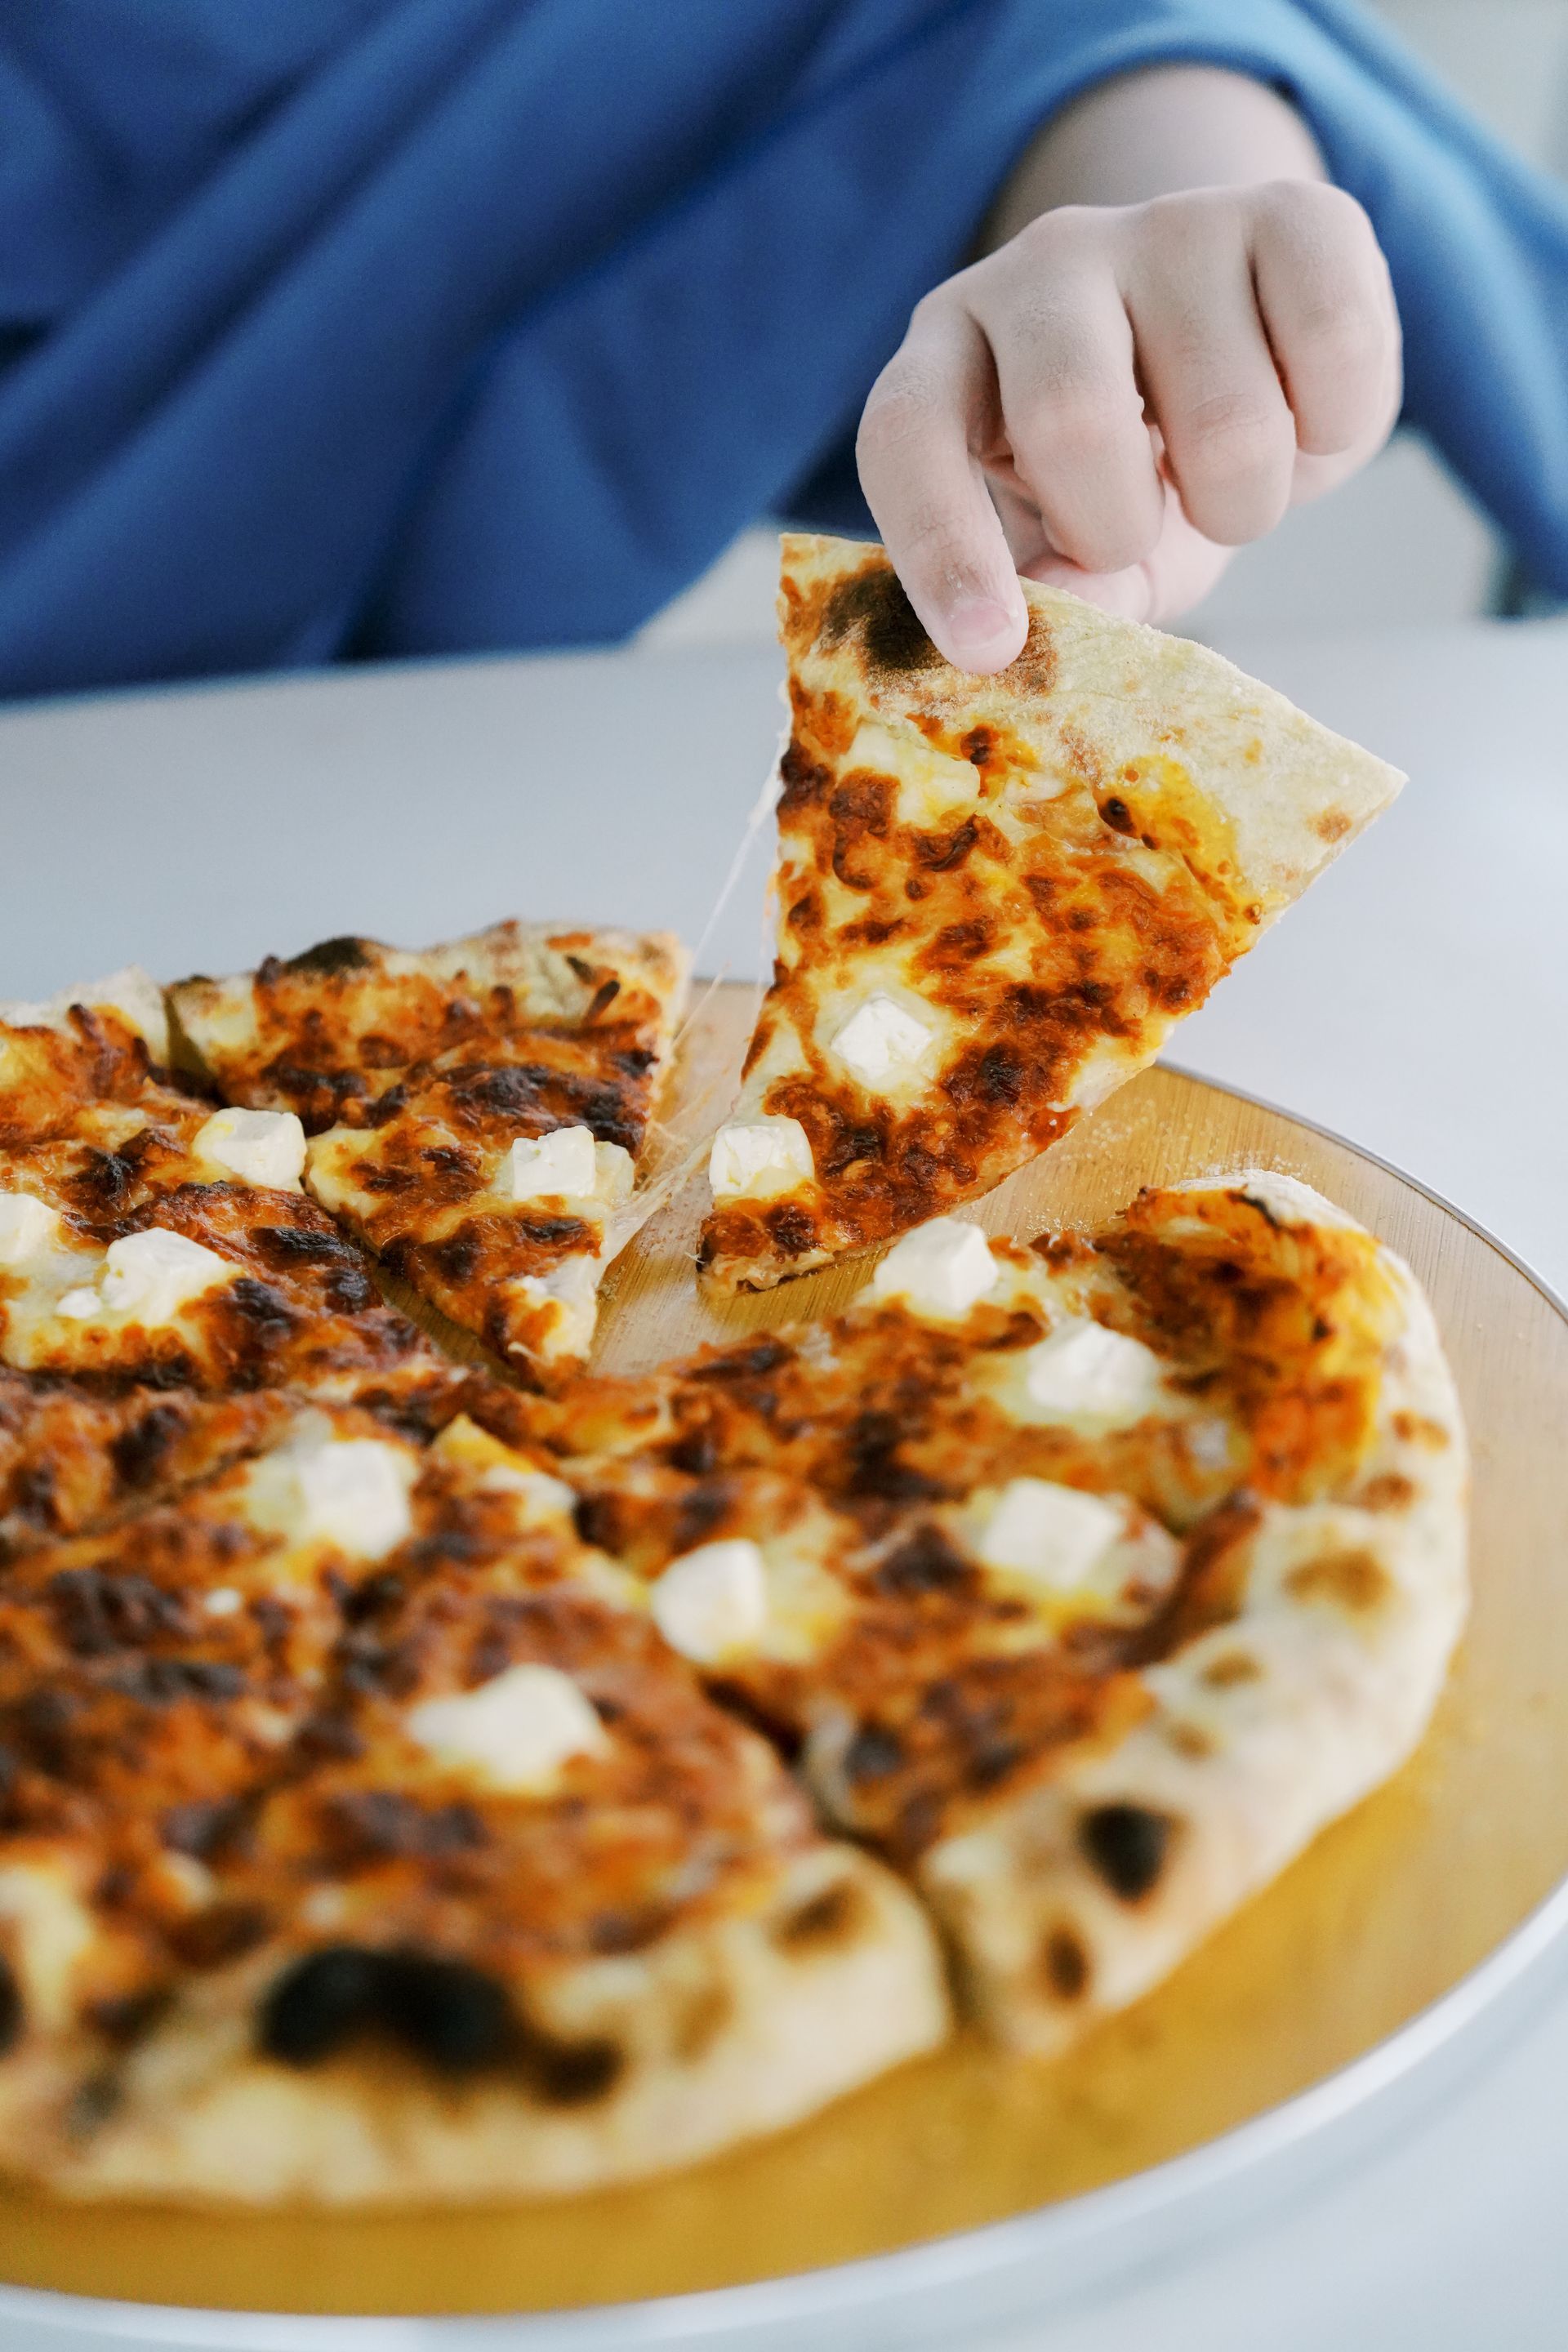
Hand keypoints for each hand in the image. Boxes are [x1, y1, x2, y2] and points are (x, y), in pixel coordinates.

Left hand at [857, 180, 1401, 667]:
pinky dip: (1334, 437)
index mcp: (951, 350)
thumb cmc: (1133, 470)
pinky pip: (1335, 348)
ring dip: (1242, 504)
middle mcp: (1044, 264)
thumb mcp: (1080, 548)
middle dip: (1121, 527)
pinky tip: (1302, 422)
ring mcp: (1168, 224)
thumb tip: (1059, 613)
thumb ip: (1069, 591)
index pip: (909, 433)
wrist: (1244, 338)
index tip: (990, 650)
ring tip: (1227, 480)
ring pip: (1225, 418)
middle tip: (1141, 530)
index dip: (943, 548)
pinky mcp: (1293, 208)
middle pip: (1073, 417)